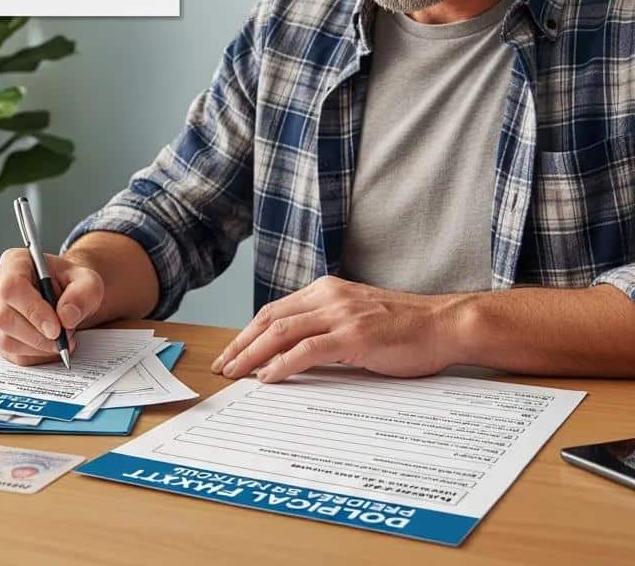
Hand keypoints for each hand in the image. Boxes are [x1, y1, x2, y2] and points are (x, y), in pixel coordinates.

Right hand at [0, 248, 105, 364]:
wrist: (65, 295)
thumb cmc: (71, 284)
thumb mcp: (88, 282)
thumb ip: (83, 294)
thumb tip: (66, 316)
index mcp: (13, 261)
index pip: (12, 287)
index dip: (32, 310)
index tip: (56, 329)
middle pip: (4, 317)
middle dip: (38, 335)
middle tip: (64, 339)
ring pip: (5, 340)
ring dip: (38, 347)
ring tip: (61, 340)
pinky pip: (10, 354)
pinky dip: (34, 356)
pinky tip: (50, 346)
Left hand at [210, 275, 468, 381]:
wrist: (444, 325)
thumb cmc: (405, 328)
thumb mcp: (357, 319)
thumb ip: (326, 328)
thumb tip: (291, 355)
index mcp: (326, 290)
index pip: (275, 310)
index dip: (249, 332)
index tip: (232, 351)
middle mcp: (328, 296)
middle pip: (270, 318)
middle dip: (241, 343)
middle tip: (222, 365)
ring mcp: (340, 313)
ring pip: (281, 331)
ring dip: (252, 354)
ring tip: (235, 373)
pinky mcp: (354, 335)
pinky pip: (306, 349)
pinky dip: (282, 363)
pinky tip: (267, 377)